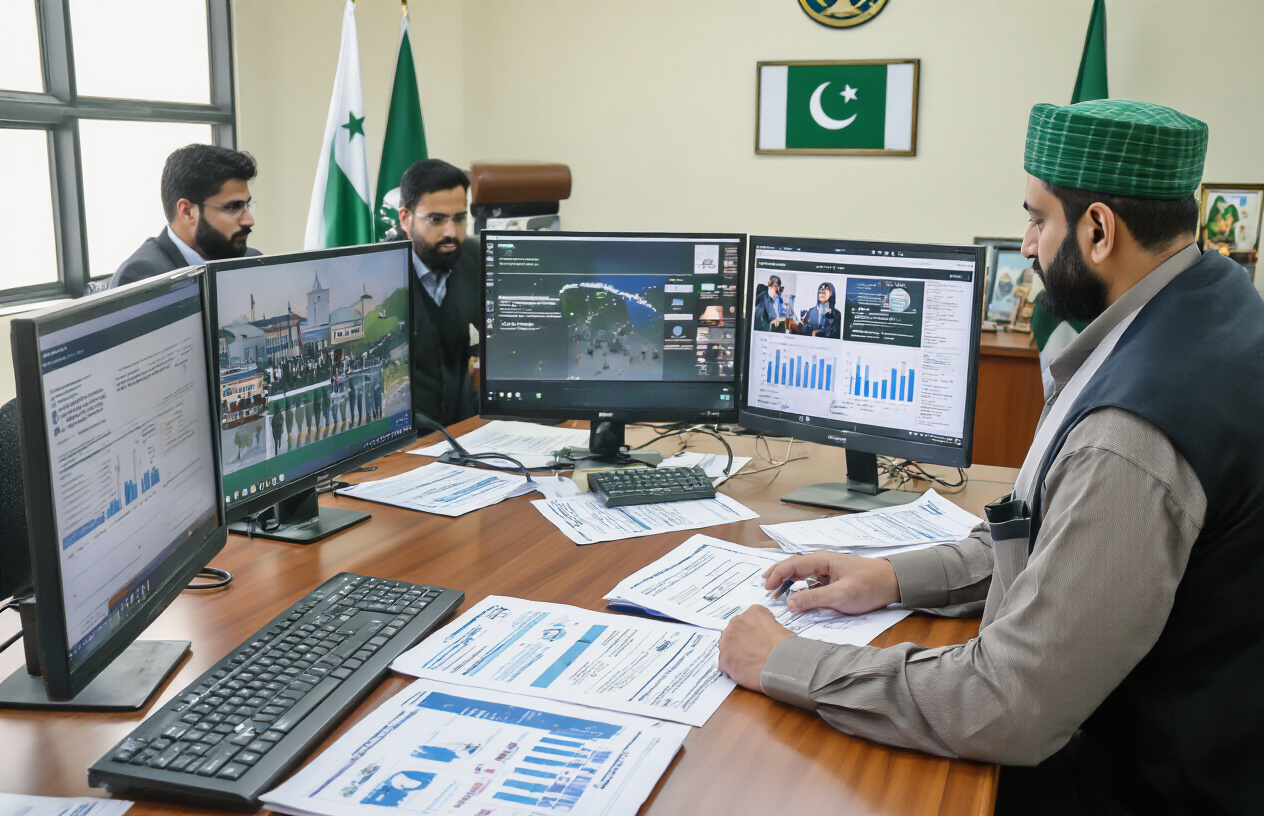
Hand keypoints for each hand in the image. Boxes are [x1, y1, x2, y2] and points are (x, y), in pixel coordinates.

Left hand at [718, 606, 793, 690]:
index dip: (755, 630)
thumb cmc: (785, 650)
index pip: (750, 618)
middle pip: (736, 630)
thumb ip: (768, 628)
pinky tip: (744, 670)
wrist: (781, 667)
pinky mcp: (723, 658)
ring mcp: (727, 640)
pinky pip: (725, 662)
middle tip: (754, 650)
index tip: (759, 637)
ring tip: (749, 662)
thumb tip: (767, 635)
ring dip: (736, 652)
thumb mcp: (782, 629)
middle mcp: (736, 623)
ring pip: (728, 645)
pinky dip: (732, 666)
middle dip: (743, 640)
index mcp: (753, 613)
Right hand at [763, 551, 899, 614]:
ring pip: (800, 575)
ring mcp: (826, 570)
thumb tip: (789, 603)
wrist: (893, 583)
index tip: (766, 589)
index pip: (791, 565)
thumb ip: (814, 599)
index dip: (776, 575)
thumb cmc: (869, 585)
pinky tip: (796, 596)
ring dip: (788, 583)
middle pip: (793, 567)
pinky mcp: (832, 579)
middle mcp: (821, 562)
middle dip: (777, 577)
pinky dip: (800, 588)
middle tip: (765, 589)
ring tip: (776, 594)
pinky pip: (810, 582)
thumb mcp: (841, 595)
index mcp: (822, 560)